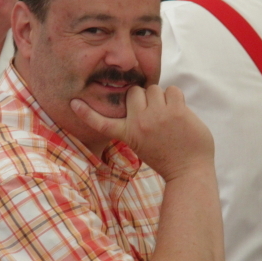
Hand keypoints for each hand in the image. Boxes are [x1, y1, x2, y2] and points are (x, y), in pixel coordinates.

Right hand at [71, 85, 213, 180]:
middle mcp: (139, 122)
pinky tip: (179, 113)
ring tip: (168, 115)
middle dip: (144, 98)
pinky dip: (176, 98)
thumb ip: (136, 124)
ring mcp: (158, 116)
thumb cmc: (167, 158)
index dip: (86, 113)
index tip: (74, 103)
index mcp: (128, 133)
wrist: (188, 172)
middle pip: (134, 92)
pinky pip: (172, 90)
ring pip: (154, 88)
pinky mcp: (176, 111)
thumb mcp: (141, 145)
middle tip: (154, 113)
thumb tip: (141, 99)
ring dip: (162, 98)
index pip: (102, 122)